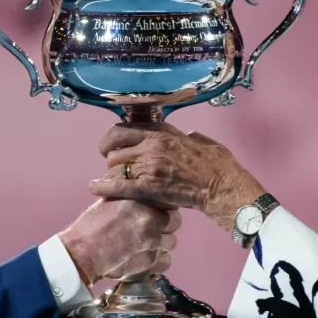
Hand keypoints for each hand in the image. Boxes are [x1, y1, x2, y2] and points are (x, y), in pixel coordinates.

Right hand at [58, 199, 179, 285]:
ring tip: (144, 246)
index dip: (162, 210)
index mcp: (141, 202)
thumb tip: (143, 194)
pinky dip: (157, 262)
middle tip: (150, 231)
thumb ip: (131, 198)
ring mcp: (152, 242)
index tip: (156, 214)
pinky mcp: (150, 262)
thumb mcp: (110, 201)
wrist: (81, 252)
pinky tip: (144, 259)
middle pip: (175, 222)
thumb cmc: (92, 225)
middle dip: (165, 227)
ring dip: (160, 244)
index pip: (168, 203)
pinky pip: (166, 261)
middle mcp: (150, 220)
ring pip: (171, 243)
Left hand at [88, 122, 265, 231]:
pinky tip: (95, 188)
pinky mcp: (149, 187)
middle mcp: (152, 145)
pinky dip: (103, 187)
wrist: (222, 187)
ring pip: (115, 167)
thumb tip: (185, 136)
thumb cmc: (217, 165)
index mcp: (162, 132)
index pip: (123, 129)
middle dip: (111, 160)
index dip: (111, 139)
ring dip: (112, 174)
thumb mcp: (200, 140)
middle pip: (115, 150)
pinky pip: (117, 186)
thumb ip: (186, 136)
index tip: (109, 147)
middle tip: (113, 168)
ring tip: (114, 182)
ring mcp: (150, 166)